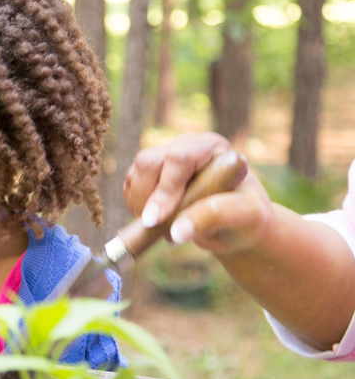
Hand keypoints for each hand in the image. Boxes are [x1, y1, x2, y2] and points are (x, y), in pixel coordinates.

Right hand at [123, 132, 273, 254]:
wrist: (237, 225)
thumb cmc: (247, 218)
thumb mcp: (244, 216)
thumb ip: (213, 216)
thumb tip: (176, 231)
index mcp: (212, 148)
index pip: (179, 157)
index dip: (165, 189)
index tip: (155, 220)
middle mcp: (185, 147)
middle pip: (149, 161)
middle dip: (147, 198)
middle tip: (157, 226)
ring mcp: (165, 158)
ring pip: (134, 173)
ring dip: (139, 204)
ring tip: (161, 226)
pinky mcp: (151, 174)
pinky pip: (129, 185)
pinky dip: (134, 205)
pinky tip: (155, 220)